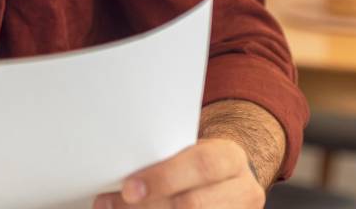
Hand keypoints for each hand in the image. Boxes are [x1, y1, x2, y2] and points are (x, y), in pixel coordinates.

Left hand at [93, 138, 265, 207]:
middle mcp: (242, 190)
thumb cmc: (198, 163)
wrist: (227, 180)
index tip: (128, 188)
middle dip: (150, 205)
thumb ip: (165, 158)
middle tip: (113, 206)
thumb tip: (119, 174)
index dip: (164, 178)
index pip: (201, 165)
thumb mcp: (190, 152)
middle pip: (193, 204)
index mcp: (230, 158)